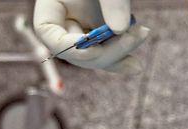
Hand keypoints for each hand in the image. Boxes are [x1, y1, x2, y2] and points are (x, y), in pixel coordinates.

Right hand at [34, 0, 150, 73]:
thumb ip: (111, 1)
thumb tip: (120, 29)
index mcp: (52, 2)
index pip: (46, 31)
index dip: (68, 46)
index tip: (96, 50)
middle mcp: (64, 16)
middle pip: (73, 50)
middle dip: (103, 54)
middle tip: (131, 40)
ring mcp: (82, 24)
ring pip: (92, 55)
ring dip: (117, 54)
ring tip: (141, 35)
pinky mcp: (100, 28)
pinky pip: (106, 50)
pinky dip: (121, 54)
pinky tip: (136, 64)